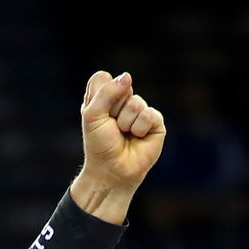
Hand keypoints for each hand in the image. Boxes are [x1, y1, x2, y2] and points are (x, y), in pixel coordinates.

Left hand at [70, 71, 165, 223]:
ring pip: (136, 102)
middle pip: (121, 87)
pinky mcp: (155, 122)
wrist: (111, 171)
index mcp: (103, 98)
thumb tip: (127, 77)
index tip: (96, 113)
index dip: (99, 94)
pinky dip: (140, 128)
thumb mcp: (92, 116)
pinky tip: (137, 137)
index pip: (102, 78)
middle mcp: (122, 101)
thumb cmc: (99, 145)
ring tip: (124, 134)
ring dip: (126, 122)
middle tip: (111, 126)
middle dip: (113, 109)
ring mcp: (140, 111)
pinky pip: (150, 114)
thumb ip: (106, 93)